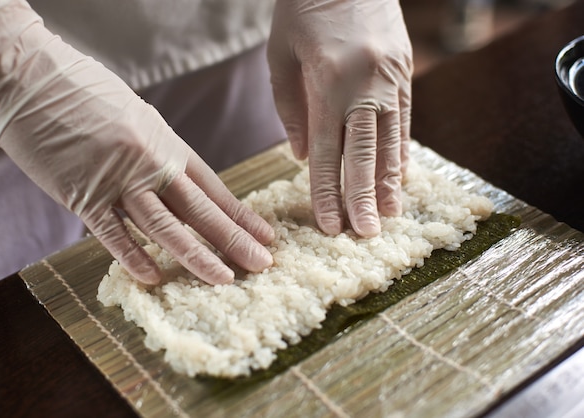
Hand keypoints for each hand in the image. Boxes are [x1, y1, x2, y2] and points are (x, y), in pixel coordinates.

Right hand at [0, 0, 273, 284]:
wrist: (30, 76)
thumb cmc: (83, 91)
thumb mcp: (136, 116)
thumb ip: (156, 152)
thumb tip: (172, 180)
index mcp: (167, 144)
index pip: (213, 188)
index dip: (241, 215)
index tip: (265, 235)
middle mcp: (151, 163)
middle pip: (201, 210)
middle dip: (235, 239)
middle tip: (262, 263)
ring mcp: (119, 180)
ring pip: (166, 226)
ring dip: (197, 255)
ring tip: (224, 279)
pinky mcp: (82, 194)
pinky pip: (113, 232)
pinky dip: (133, 255)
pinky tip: (153, 276)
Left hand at [267, 0, 412, 235]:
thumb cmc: (302, 7)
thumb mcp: (281, 55)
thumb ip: (290, 109)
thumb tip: (302, 157)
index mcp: (329, 80)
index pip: (328, 150)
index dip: (329, 191)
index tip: (331, 224)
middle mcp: (366, 83)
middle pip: (364, 153)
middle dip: (363, 197)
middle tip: (367, 234)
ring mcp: (391, 77)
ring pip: (391, 140)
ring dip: (389, 181)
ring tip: (389, 214)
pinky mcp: (405, 70)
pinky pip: (405, 119)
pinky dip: (402, 150)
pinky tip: (401, 175)